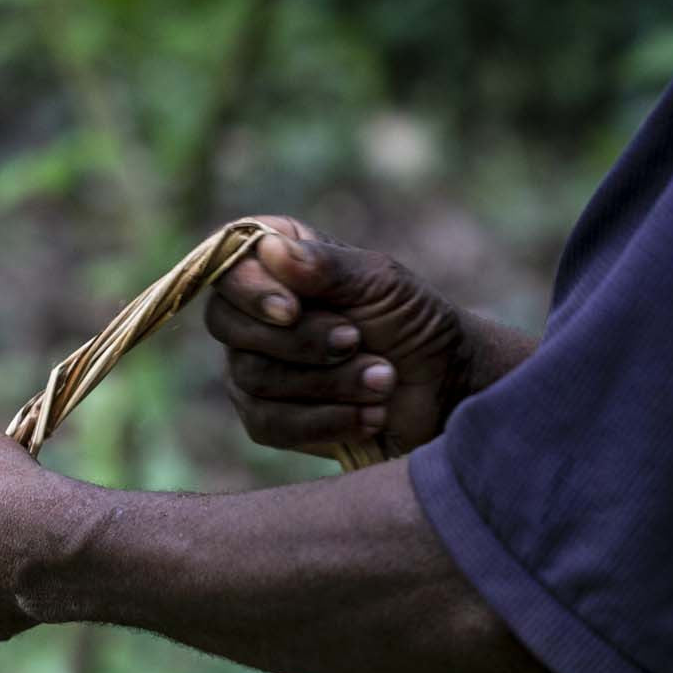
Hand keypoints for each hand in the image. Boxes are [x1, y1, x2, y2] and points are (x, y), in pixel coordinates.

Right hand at [205, 215, 467, 453]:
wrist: (444, 388)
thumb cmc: (413, 321)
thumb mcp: (381, 283)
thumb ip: (326, 266)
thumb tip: (270, 249)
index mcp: (274, 265)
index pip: (228, 269)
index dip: (250, 291)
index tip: (292, 309)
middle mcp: (252, 315)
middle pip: (229, 326)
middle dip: (299, 341)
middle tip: (357, 341)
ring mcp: (251, 369)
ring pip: (253, 378)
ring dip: (328, 383)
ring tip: (383, 380)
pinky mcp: (266, 419)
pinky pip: (268, 424)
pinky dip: (325, 421)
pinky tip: (369, 416)